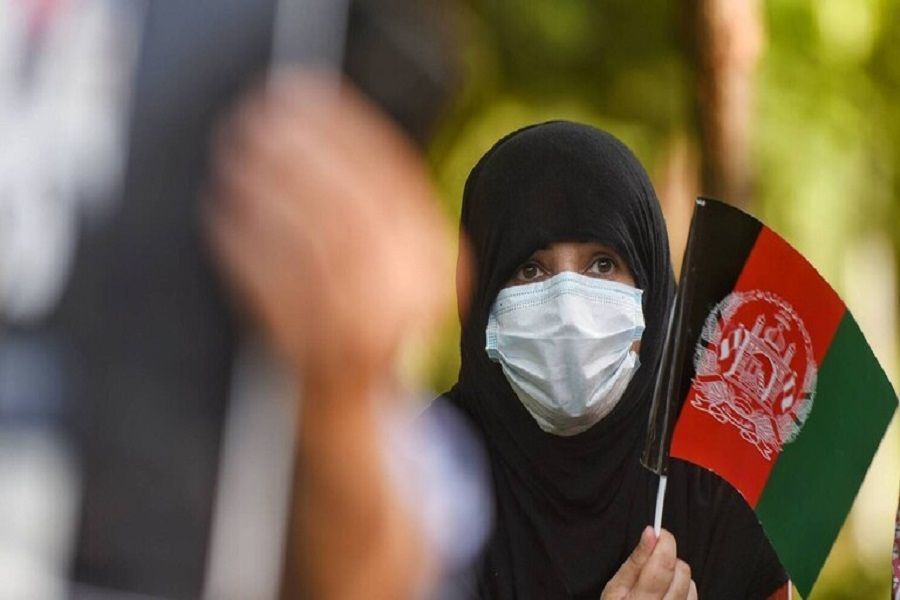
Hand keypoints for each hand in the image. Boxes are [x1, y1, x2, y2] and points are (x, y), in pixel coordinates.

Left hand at [206, 69, 457, 393]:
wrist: (355, 406)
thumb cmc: (365, 313)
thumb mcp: (397, 259)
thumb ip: (380, 204)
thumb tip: (321, 121)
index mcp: (435, 263)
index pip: (395, 179)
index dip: (345, 128)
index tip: (304, 95)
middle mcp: (408, 299)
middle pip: (351, 208)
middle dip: (300, 155)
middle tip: (257, 119)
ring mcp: (362, 331)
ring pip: (311, 243)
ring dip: (266, 192)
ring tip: (234, 157)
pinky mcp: (313, 355)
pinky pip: (273, 289)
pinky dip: (242, 244)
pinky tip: (222, 211)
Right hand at [601, 527, 697, 599]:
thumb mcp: (615, 588)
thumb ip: (635, 560)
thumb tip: (651, 533)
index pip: (662, 566)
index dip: (665, 543)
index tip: (661, 534)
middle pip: (681, 573)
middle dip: (670, 559)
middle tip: (654, 561)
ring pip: (691, 584)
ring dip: (678, 576)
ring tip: (660, 583)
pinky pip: (694, 598)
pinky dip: (684, 591)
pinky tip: (669, 595)